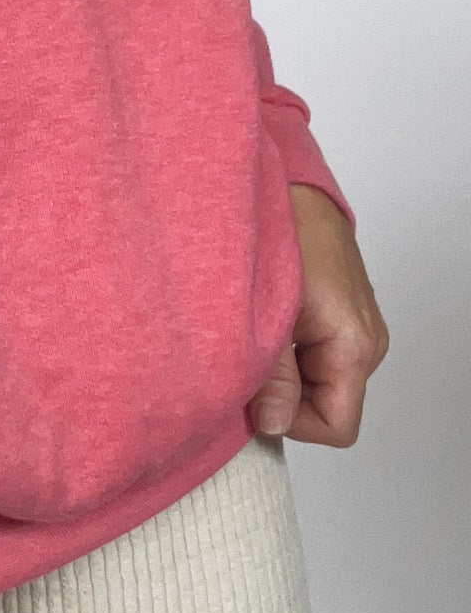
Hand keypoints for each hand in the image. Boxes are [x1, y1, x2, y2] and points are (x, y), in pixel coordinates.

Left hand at [247, 183, 389, 444]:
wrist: (292, 185)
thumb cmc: (286, 232)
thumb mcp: (270, 313)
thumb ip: (272, 375)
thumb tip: (274, 425)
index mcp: (355, 346)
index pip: (336, 426)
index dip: (292, 421)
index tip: (255, 394)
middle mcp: (365, 343)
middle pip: (326, 406)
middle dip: (282, 395)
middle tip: (248, 355)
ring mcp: (356, 329)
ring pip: (317, 381)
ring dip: (282, 370)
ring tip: (256, 330)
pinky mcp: (341, 316)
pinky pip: (315, 355)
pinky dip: (287, 350)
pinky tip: (266, 320)